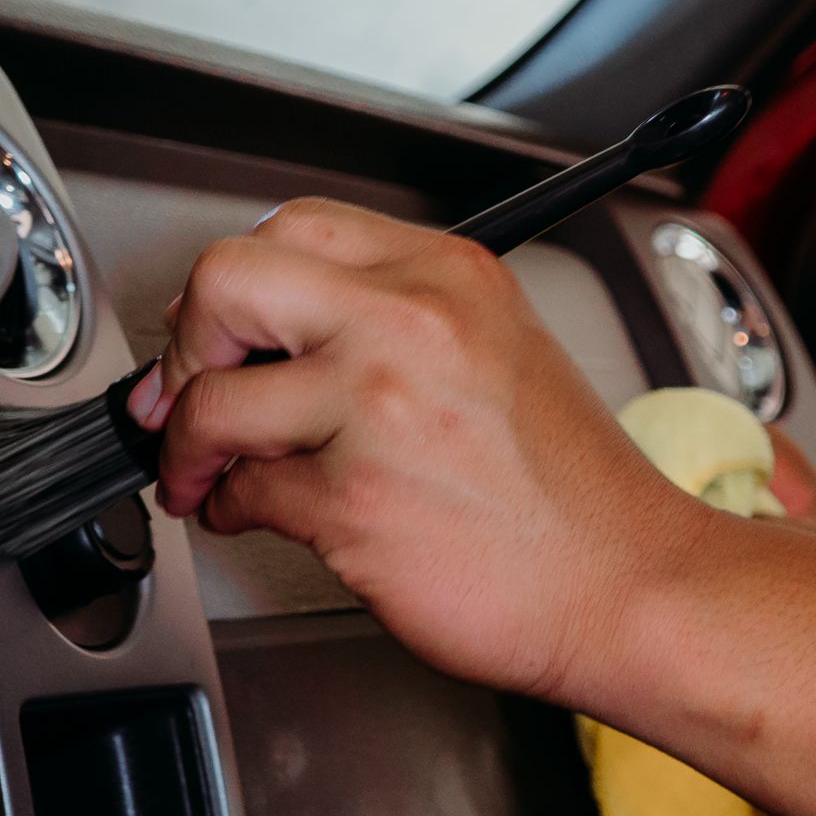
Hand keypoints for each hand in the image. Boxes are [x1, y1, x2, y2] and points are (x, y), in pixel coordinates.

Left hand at [129, 199, 709, 699]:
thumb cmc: (569, 490)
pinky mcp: (353, 503)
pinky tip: (253, 512)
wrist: (632, 586)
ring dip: (186, 447)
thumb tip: (263, 328)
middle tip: (184, 392)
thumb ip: (388, 317)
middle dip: (183, 346)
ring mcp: (377, 412)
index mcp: (444, 273)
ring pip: (213, 400)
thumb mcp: (494, 346)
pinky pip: (242, 490)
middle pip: (225, 283)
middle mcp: (408, 325)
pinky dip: (229, 507)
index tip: (214, 329)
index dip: (229, 286)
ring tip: (202, 471)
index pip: (289, 228)